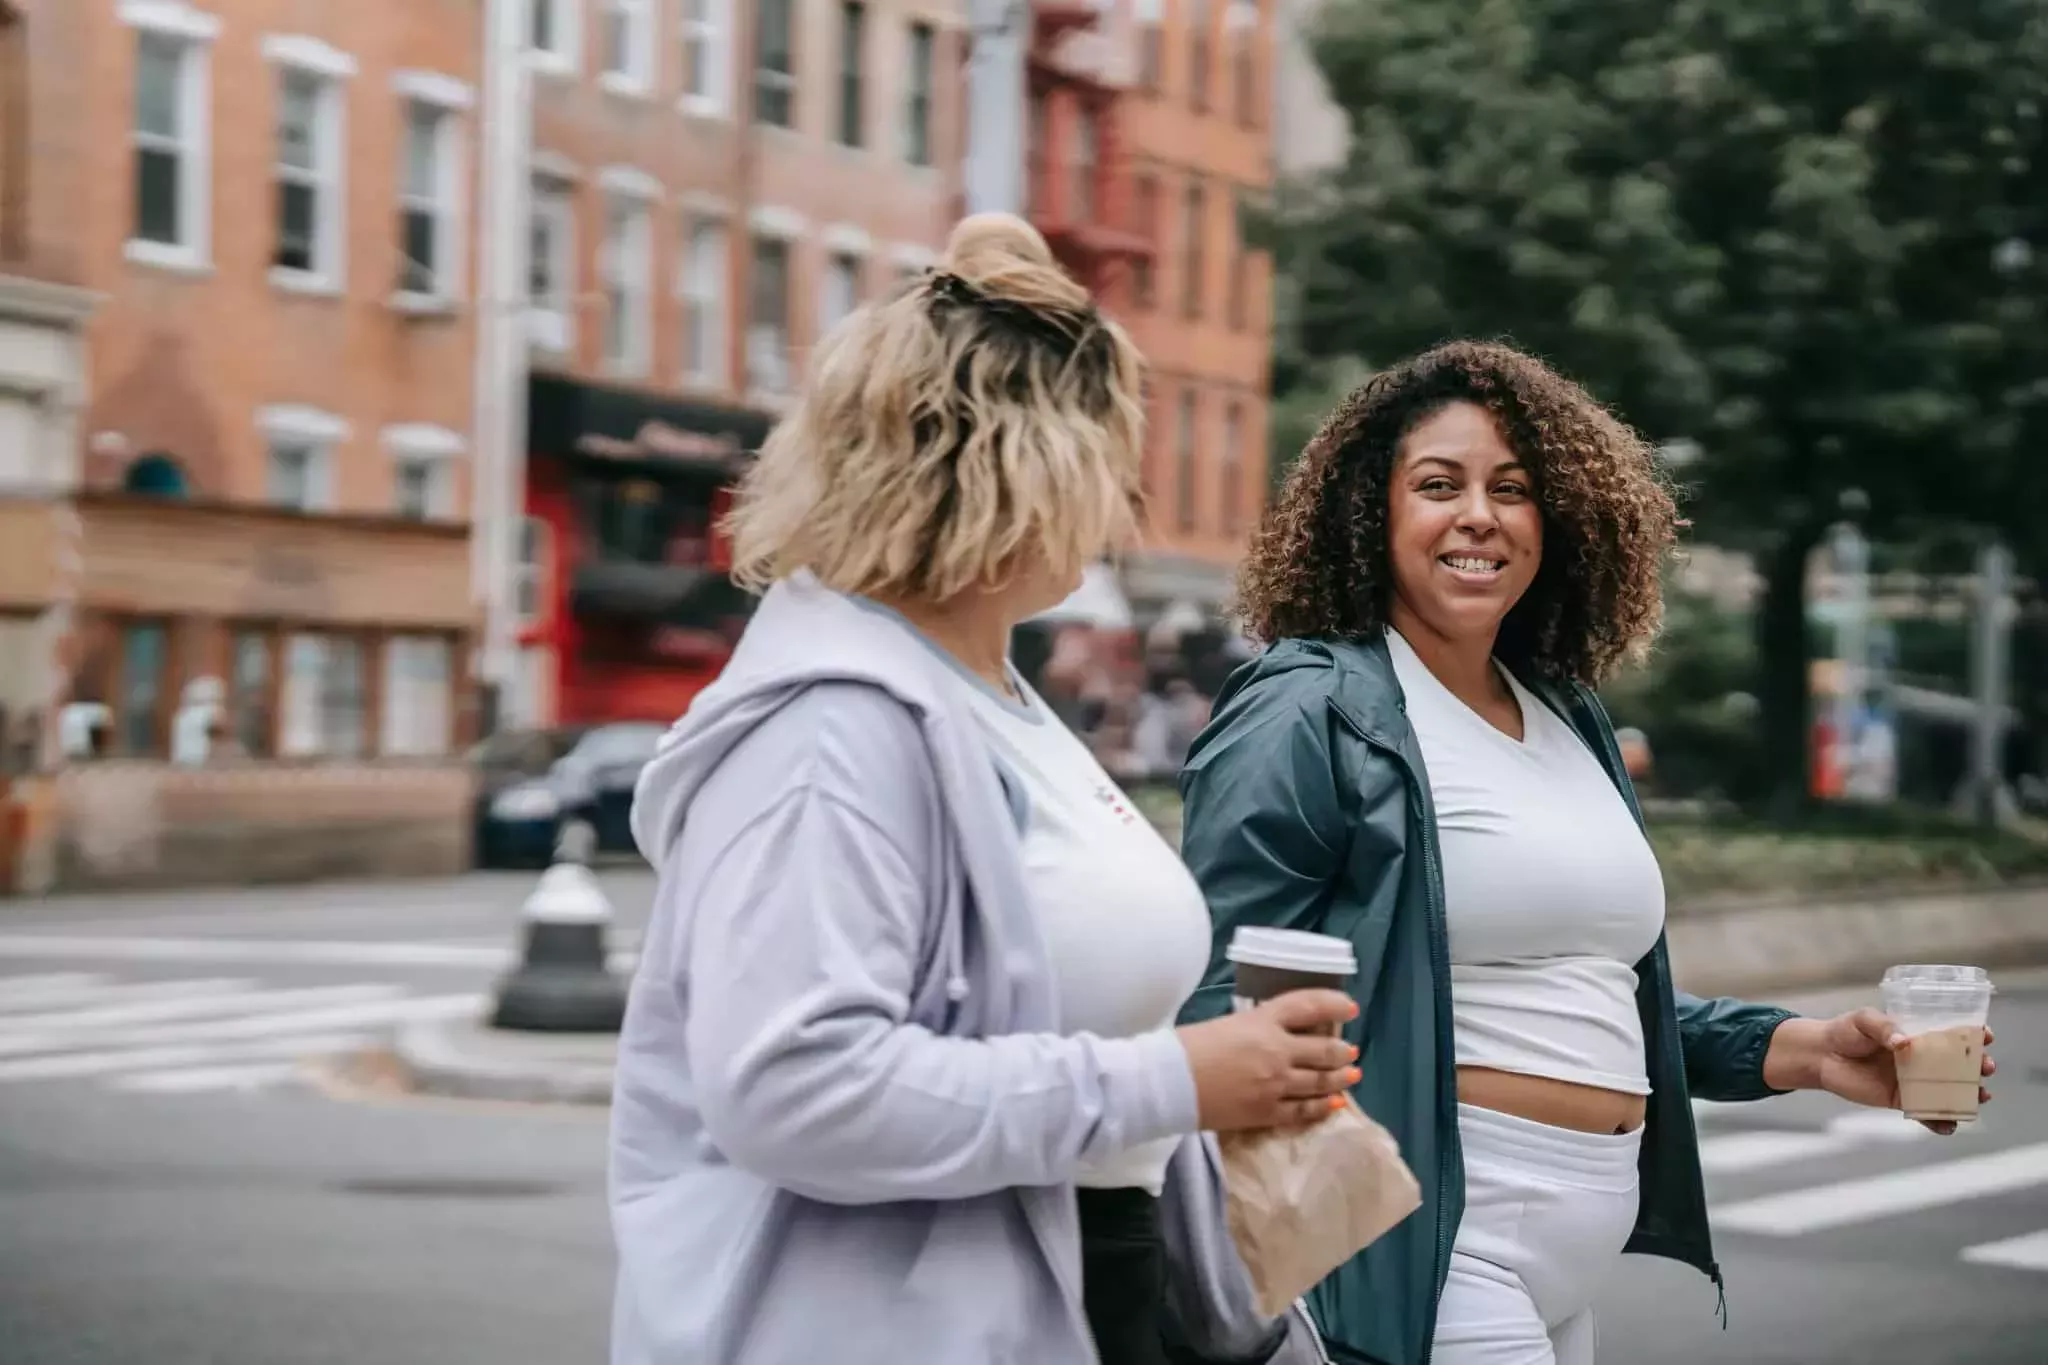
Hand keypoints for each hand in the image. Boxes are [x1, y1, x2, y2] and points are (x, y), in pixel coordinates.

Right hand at [1176, 990, 1361, 1132]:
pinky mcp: (1268, 1111)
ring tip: (1351, 1075)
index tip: (1349, 1008)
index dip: (1334, 1005)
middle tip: (1351, 1051)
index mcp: (1263, 1020)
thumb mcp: (1228, 1024)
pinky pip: (1305, 1110)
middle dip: (1342, 1051)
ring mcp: (1276, 1083)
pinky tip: (1335, 1103)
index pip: (1309, 1006)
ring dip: (1339, 1077)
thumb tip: (1275, 1036)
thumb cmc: (1188, 1046)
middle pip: (1323, 1049)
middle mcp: (1277, 1050)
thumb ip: (1257, 1028)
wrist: (1169, 1083)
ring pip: (1320, 1081)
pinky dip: (1323, 1106)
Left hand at [1765, 1010, 1996, 1135]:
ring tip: (1979, 1096)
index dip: (1974, 1035)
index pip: (1953, 1033)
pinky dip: (1940, 1121)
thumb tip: (1903, 1043)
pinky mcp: (1902, 1100)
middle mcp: (1923, 1058)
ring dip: (1969, 1095)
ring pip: (1950, 1090)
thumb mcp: (1864, 1020)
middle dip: (1979, 1067)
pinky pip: (1926, 1113)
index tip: (1985, 1036)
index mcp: (1919, 1034)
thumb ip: (1884, 1028)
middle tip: (1985, 1068)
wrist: (1821, 1055)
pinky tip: (1949, 1125)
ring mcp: (1914, 1081)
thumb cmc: (1845, 1031)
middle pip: (1960, 1065)